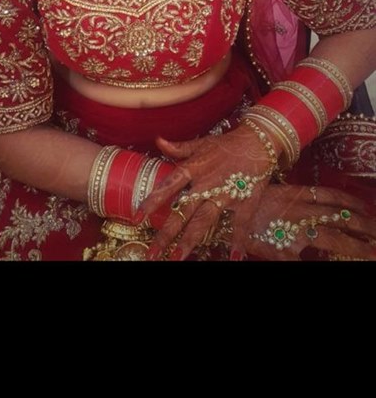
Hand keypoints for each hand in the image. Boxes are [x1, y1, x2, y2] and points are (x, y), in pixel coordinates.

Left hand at [137, 123, 277, 260]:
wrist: (259, 139)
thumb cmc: (227, 143)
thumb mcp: (201, 143)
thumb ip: (179, 147)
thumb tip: (158, 141)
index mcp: (193, 168)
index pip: (167, 186)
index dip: (151, 201)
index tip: (136, 217)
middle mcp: (206, 183)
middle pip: (182, 211)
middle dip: (166, 234)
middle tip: (153, 253)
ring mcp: (225, 193)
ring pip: (204, 220)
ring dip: (190, 240)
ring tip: (178, 257)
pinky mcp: (245, 200)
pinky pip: (240, 224)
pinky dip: (238, 240)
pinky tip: (234, 257)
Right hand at [246, 183, 375, 260]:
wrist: (221, 215)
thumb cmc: (243, 200)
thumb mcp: (270, 194)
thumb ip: (293, 200)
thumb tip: (313, 206)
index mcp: (297, 194)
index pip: (333, 196)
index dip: (352, 202)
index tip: (367, 208)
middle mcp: (301, 212)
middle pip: (342, 217)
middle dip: (364, 226)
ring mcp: (296, 232)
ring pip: (334, 239)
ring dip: (357, 246)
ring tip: (373, 251)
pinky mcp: (285, 252)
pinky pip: (307, 262)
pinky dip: (321, 263)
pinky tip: (334, 265)